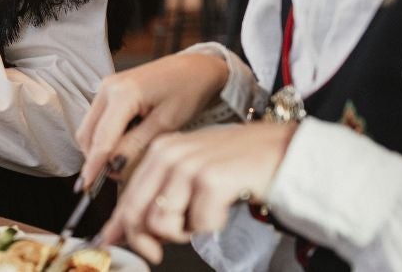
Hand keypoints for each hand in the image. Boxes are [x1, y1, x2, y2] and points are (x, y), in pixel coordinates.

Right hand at [75, 53, 228, 187]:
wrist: (197, 67)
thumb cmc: (188, 90)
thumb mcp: (166, 123)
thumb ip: (136, 145)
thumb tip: (113, 168)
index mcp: (122, 93)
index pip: (101, 138)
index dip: (94, 165)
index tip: (87, 187)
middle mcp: (107, 87)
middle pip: (88, 134)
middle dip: (96, 158)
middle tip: (114, 177)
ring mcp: (106, 87)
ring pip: (90, 128)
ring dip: (100, 148)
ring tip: (124, 160)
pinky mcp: (109, 90)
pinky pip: (98, 120)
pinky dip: (105, 136)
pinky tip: (126, 143)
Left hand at [100, 123, 297, 263]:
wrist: (285, 151)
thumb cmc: (242, 164)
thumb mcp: (193, 173)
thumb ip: (162, 195)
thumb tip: (129, 230)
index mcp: (161, 150)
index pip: (127, 196)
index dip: (120, 228)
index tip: (115, 244)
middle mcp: (170, 153)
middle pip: (137, 212)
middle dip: (146, 240)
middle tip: (158, 251)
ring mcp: (189, 165)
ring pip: (163, 223)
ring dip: (184, 232)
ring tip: (205, 215)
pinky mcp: (211, 180)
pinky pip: (198, 225)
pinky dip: (212, 225)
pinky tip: (225, 208)